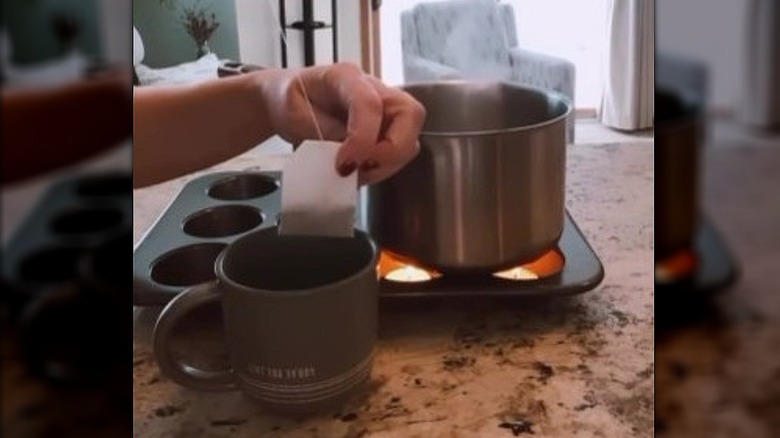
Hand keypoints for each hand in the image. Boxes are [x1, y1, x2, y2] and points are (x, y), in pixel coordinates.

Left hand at [256, 63, 425, 184]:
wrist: (286, 101)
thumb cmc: (289, 101)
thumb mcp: (293, 115)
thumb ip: (323, 134)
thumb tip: (348, 160)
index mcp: (346, 76)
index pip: (370, 104)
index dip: (363, 139)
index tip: (344, 165)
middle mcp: (374, 88)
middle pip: (410, 114)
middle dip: (393, 150)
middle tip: (361, 168)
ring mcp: (385, 109)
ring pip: (410, 136)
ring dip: (387, 164)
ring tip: (354, 173)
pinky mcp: (386, 129)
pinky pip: (399, 151)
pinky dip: (383, 168)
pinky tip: (359, 172)